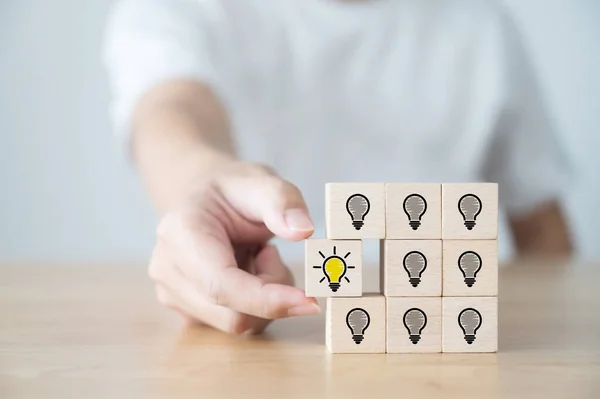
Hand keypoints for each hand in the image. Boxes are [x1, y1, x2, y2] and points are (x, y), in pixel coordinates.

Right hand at [148, 162, 319, 333]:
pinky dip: (254, 304)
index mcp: (180, 233)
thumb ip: (283, 201)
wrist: (207, 200)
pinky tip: (247, 272)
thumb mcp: (263, 182)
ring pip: (238, 323)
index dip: (267, 300)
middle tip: (270, 252)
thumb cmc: (233, 191)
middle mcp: (167, 269)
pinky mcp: (186, 311)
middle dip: (271, 292)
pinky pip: (234, 324)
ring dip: (264, 297)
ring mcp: (172, 294)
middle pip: (233, 314)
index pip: (222, 286)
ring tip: (257, 256)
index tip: (310, 301)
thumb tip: (303, 230)